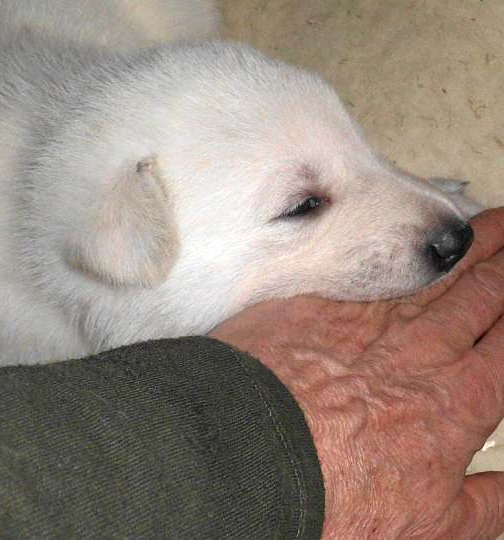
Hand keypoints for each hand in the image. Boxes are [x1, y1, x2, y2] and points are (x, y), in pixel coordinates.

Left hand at [211, 208, 503, 538]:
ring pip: (429, 277)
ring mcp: (368, 322)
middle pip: (478, 294)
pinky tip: (401, 239)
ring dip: (461, 249)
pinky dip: (391, 251)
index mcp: (456, 401)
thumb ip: (483, 506)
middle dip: (502, 262)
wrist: (256, 456)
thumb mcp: (428, 527)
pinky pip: (366, 271)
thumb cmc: (335, 496)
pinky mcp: (319, 307)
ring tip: (488, 224)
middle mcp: (421, 351)